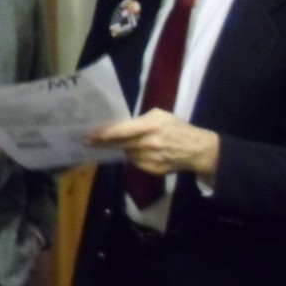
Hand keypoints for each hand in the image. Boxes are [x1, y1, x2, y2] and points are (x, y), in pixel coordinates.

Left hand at [88, 108, 219, 176]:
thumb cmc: (177, 128)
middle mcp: (149, 143)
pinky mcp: (152, 170)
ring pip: (127, 154)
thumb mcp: (161, 115)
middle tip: (89, 142)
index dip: (104, 134)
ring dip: (121, 149)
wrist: (196, 149)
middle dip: (104, 143)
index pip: (122, 131)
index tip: (90, 135)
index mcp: (151, 126)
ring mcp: (150, 158)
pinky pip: (136, 162)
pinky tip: (138, 152)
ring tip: (115, 145)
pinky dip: (134, 156)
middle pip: (120, 144)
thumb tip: (122, 126)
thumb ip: (141, 120)